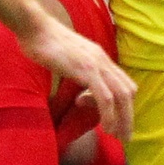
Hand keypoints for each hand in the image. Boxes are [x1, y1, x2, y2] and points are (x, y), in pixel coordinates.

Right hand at [16, 19, 132, 142]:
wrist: (35, 28)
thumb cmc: (44, 44)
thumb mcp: (68, 61)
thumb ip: (78, 75)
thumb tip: (81, 96)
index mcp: (99, 57)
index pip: (123, 83)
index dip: (125, 105)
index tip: (119, 122)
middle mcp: (103, 60)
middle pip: (127, 91)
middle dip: (128, 116)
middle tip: (125, 137)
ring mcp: (96, 64)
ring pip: (120, 96)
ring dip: (122, 119)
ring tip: (117, 136)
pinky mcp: (87, 70)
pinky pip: (104, 97)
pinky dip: (109, 115)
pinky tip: (106, 128)